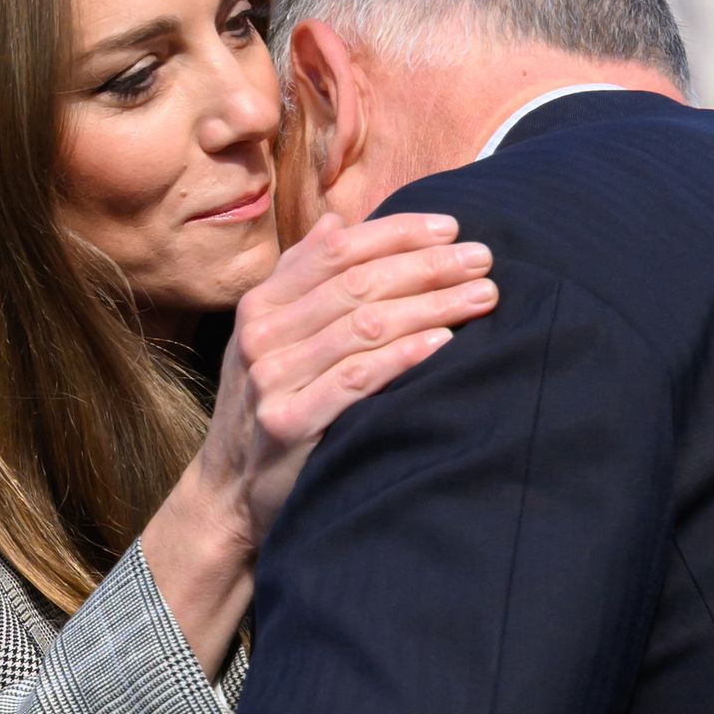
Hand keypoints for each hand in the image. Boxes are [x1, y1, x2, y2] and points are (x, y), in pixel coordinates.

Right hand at [142, 211, 496, 673]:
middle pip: (358, 284)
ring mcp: (273, 379)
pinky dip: (405, 356)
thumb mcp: (273, 337)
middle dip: (428, 266)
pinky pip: (358, 378)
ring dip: (432, 305)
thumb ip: (302, 278)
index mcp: (261, 303)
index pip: (336, 251)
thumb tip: (338, 221)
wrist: (231, 493)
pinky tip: (445, 342)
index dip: (396, 232)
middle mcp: (262, 335)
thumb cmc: (270, 403)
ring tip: (482, 296)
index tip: (451, 227)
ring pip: (365, 326)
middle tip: (483, 259)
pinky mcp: (291, 422)